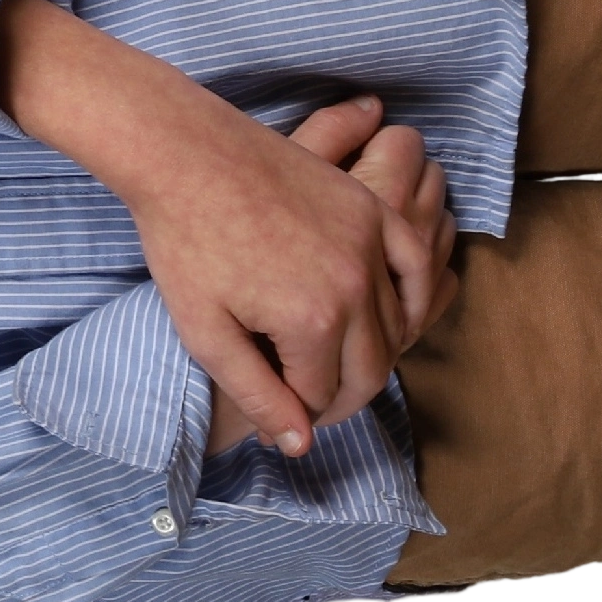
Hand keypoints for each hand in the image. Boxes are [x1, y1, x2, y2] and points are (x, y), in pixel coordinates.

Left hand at [197, 105, 459, 454]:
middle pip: (369, 369)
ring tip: (335, 366)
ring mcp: (371, 241)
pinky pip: (417, 266)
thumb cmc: (185, 242)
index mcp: (312, 320)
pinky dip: (413, 298)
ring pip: (396, 326)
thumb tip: (301, 446)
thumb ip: (257, 394)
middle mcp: (355, 284)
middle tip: (307, 404)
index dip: (296, 412)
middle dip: (339, 397)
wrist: (186, 155)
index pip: (322, 396)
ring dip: (372, 355)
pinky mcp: (371, 210)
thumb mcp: (206, 332)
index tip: (275, 414)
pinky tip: (392, 318)